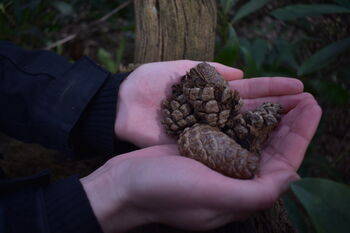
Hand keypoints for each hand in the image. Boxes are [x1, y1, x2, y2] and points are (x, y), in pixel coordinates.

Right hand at [82, 93, 320, 232]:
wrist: (124, 184)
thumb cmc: (163, 192)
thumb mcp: (211, 196)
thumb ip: (255, 192)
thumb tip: (291, 177)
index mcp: (241, 193)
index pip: (282, 164)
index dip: (300, 136)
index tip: (312, 108)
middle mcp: (233, 178)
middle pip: (271, 148)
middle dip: (290, 123)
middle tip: (306, 97)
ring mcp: (217, 163)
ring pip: (254, 137)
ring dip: (271, 117)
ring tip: (288, 95)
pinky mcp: (201, 150)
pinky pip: (232, 130)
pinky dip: (246, 116)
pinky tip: (255, 103)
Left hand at [114, 60, 305, 147]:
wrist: (119, 108)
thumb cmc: (145, 85)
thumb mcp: (179, 70)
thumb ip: (209, 72)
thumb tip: (240, 74)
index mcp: (213, 94)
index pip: (251, 92)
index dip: (275, 89)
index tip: (299, 88)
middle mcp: (216, 115)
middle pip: (254, 113)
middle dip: (282, 110)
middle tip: (310, 109)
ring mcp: (209, 133)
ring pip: (245, 133)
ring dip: (272, 131)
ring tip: (300, 128)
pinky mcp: (198, 149)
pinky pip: (226, 150)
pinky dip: (247, 151)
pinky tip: (269, 152)